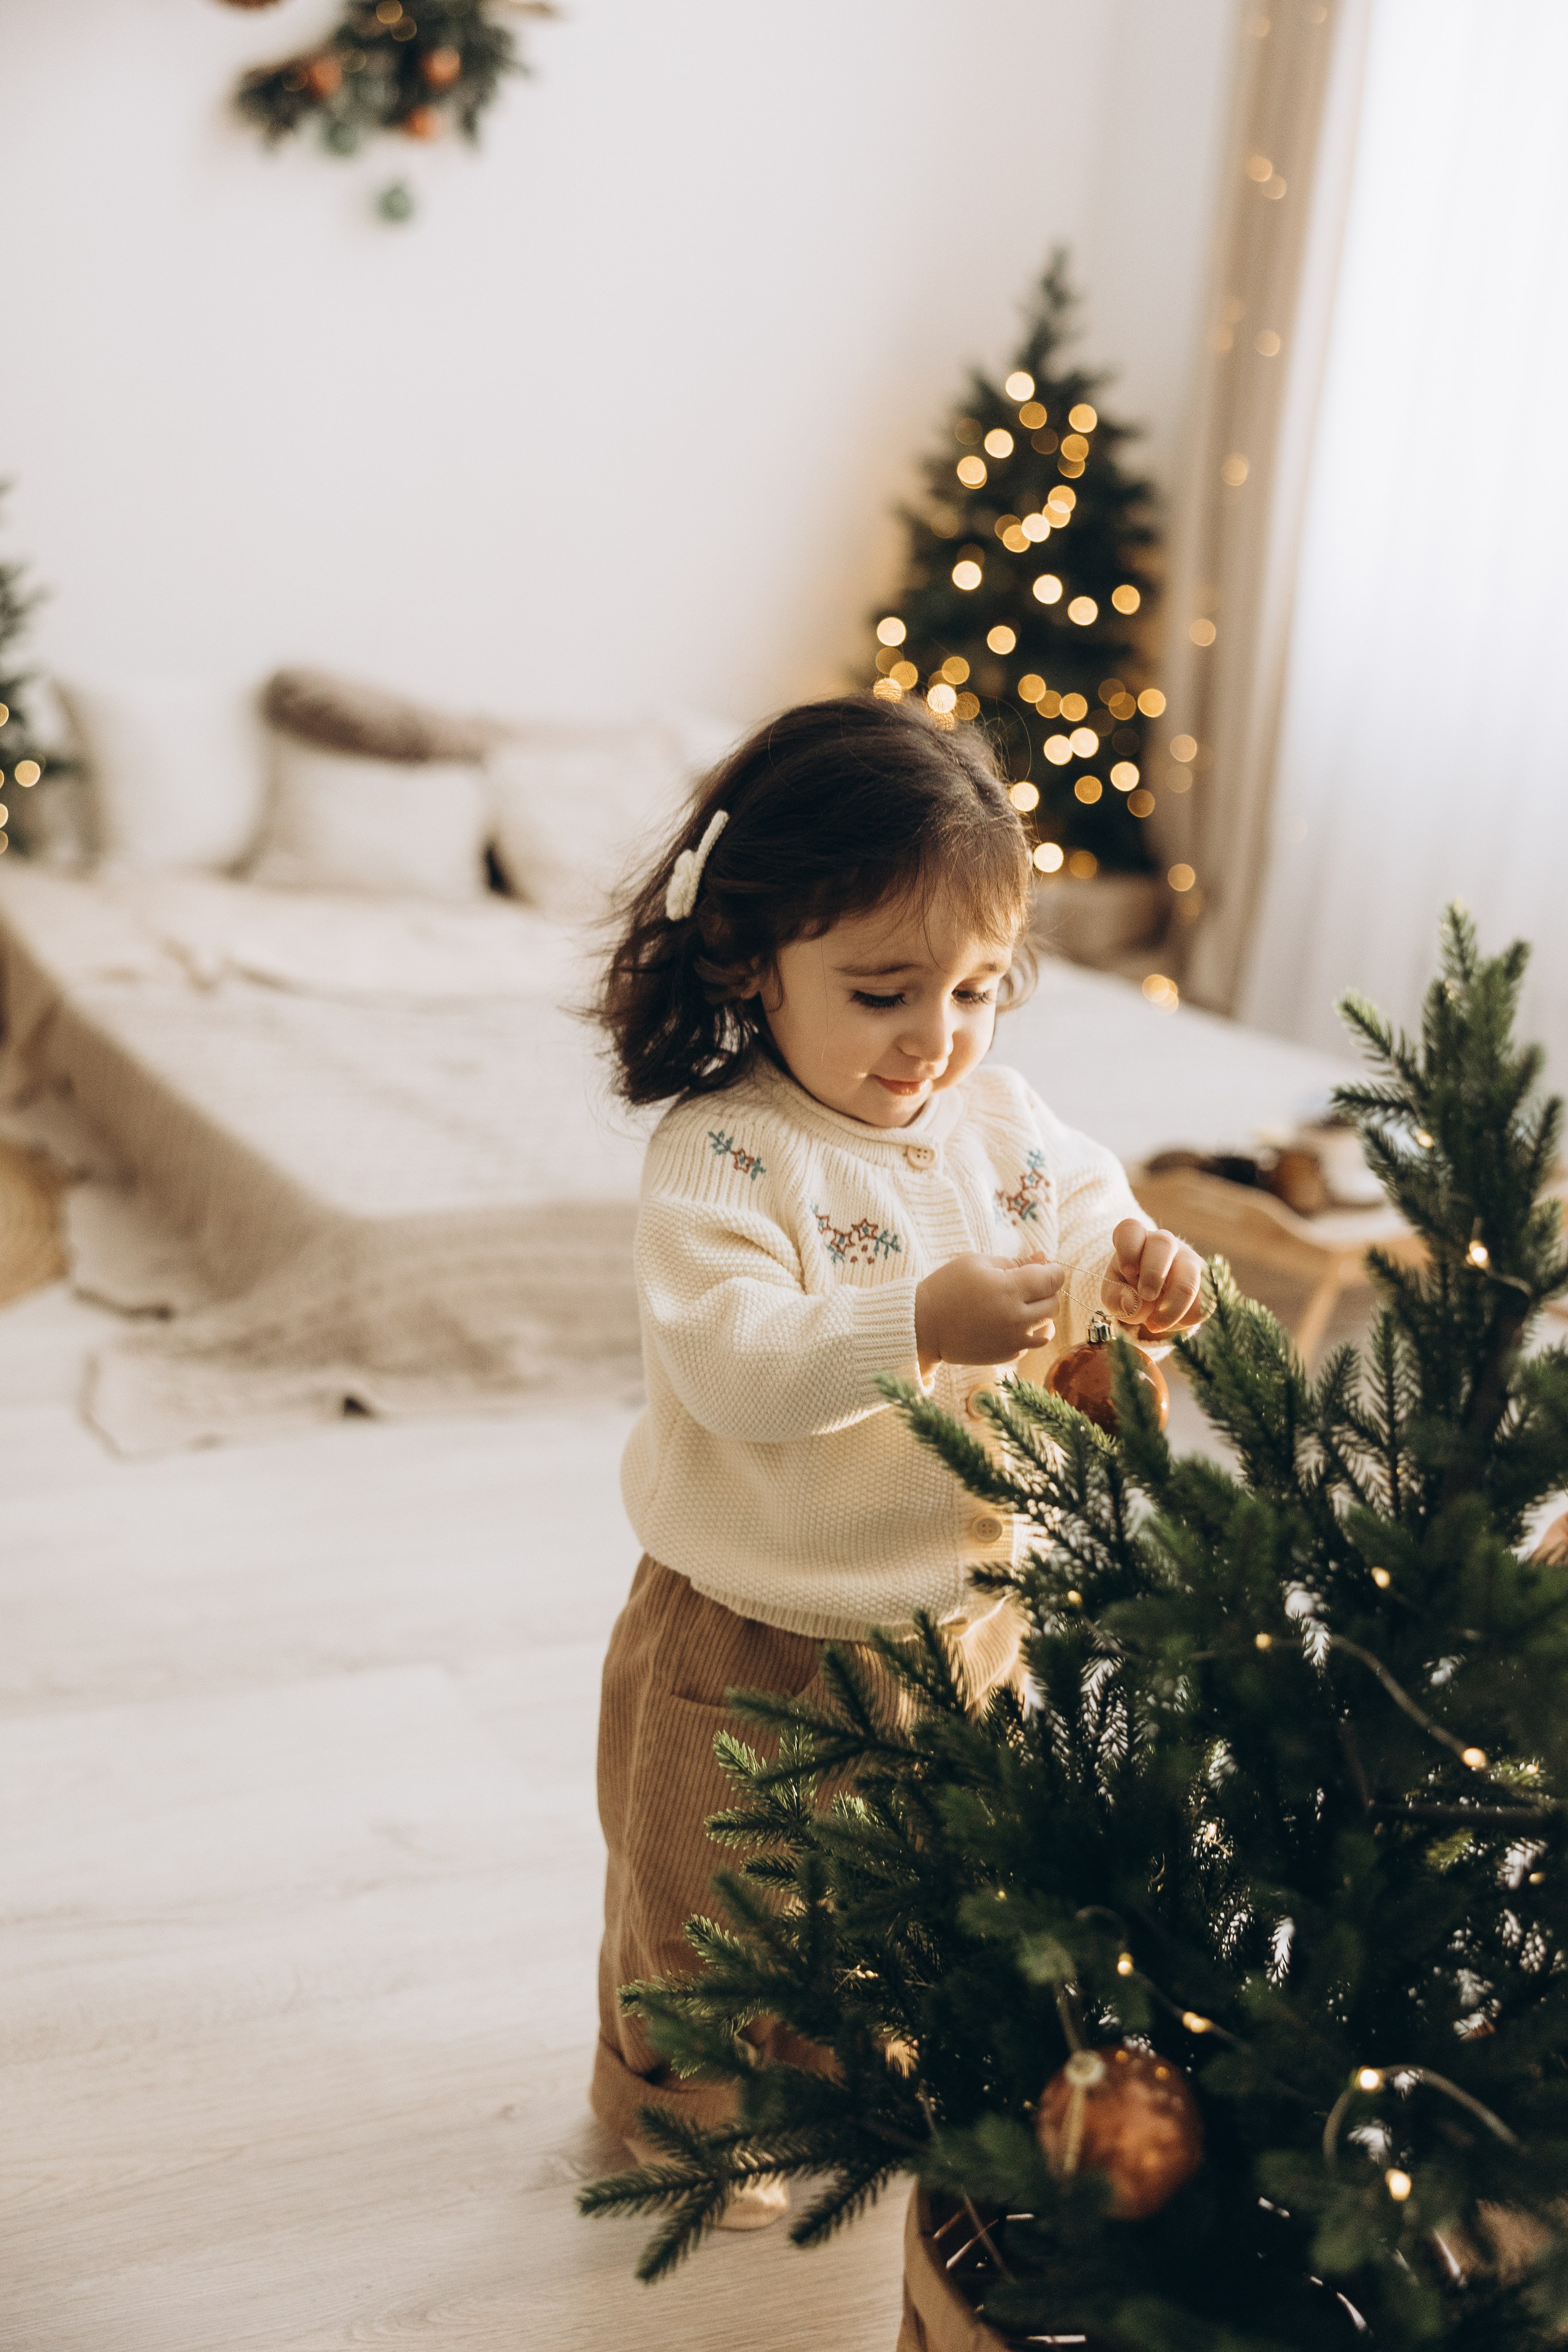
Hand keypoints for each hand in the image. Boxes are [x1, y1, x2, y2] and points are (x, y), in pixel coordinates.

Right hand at [915, 1250, 1065, 1375]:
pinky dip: (1028, 1332)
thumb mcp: (977, 1263)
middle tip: (1024, 1285)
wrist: (924, 1327)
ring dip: (1040, 1314)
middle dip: (1045, 1291)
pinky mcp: (1009, 1355)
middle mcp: (1017, 1318)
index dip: (1053, 1270)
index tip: (1043, 1267)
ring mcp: (1014, 1341)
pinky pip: (1033, 1342)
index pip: (1053, 1279)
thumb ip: (1015, 1261)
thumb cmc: (947, 1287)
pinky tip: (1007, 1323)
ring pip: (1049, 1327)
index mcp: (1009, 1289)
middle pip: (1054, 1303)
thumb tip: (1044, 1258)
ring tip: (1018, 1307)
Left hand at [1102, 1217, 1204, 1335]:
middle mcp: (1164, 1244)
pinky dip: (1187, 1317)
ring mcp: (1188, 1260)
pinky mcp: (1206, 1282)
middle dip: (1154, 1272)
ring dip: (1173, 1304)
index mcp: (1135, 1240)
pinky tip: (1172, 1323)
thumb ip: (1115, 1299)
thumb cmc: (1129, 1291)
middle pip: (1164, 1243)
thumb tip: (1132, 1303)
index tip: (1127, 1271)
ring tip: (1155, 1324)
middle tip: (1146, 1296)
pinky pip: (1205, 1299)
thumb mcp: (1113, 1296)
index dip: (1129, 1248)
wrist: (1155, 1303)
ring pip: (1189, 1273)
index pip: (1131, 1229)